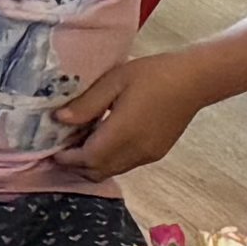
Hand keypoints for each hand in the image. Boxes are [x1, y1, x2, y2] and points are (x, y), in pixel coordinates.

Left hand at [39, 58, 204, 184]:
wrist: (195, 80)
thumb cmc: (152, 74)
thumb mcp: (114, 82)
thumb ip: (87, 104)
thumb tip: (58, 119)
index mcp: (124, 133)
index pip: (88, 159)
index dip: (67, 158)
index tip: (51, 151)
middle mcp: (137, 151)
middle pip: (98, 171)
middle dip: (75, 166)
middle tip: (59, 149)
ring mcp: (149, 154)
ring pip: (112, 170)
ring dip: (92, 164)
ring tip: (77, 143)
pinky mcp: (157, 153)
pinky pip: (125, 164)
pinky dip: (108, 160)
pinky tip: (101, 140)